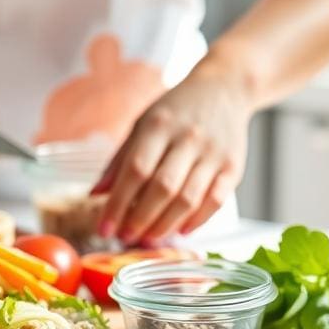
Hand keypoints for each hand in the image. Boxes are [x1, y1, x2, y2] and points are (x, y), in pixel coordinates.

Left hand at [93, 64, 251, 244]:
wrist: (225, 88)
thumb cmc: (176, 111)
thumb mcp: (142, 124)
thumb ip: (119, 160)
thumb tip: (95, 194)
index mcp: (158, 125)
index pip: (135, 171)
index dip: (118, 204)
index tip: (104, 228)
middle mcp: (188, 138)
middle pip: (162, 188)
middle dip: (140, 219)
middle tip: (125, 238)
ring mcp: (213, 153)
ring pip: (188, 199)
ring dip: (165, 225)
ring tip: (148, 240)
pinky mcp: (234, 166)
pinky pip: (215, 201)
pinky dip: (196, 221)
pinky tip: (179, 231)